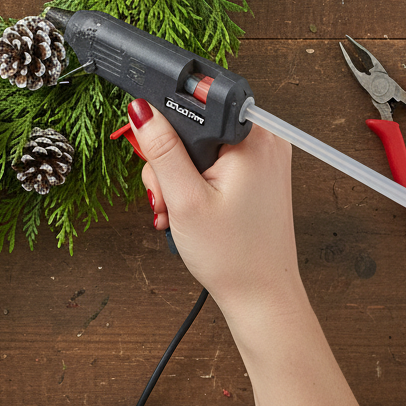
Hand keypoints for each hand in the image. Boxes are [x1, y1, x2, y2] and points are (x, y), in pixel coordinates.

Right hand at [129, 98, 297, 314]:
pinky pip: (212, 162)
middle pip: (193, 127)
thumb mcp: (185, 200)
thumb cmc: (233, 258)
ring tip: (175, 207)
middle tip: (166, 193)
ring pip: (198, 146)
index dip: (166, 128)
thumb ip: (161, 149)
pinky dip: (193, 182)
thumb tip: (142, 109)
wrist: (261, 299)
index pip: (195, 105)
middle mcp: (263, 141)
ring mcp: (261, 159)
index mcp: (253, 138)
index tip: (155, 155)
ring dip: (177, 175)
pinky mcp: (255, 174)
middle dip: (168, 160)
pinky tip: (188, 207)